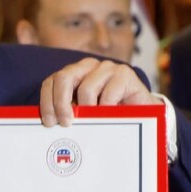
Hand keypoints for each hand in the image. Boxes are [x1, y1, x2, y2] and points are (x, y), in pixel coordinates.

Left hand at [39, 57, 157, 126]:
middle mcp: (88, 66)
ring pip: (86, 88)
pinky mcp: (125, 74)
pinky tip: (110, 118)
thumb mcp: (84, 114)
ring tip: (93, 123)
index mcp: (74, 73)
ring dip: (87, 111)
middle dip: (61, 103)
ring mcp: (107, 68)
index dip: (47, 102)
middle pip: (64, 78)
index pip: (51, 82)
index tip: (50, 123)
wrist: (143, 115)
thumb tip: (50, 125)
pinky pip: (108, 94)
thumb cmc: (109, 116)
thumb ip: (68, 114)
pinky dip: (106, 110)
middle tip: (66, 123)